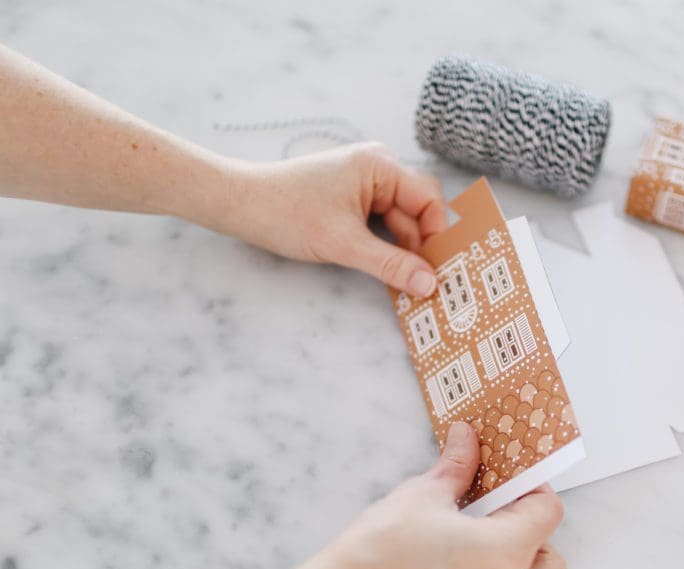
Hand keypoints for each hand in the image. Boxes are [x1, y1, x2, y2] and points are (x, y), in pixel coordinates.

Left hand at [216, 142, 446, 296]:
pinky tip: (391, 272)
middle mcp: (378, 169)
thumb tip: (430, 285)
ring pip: (400, 222)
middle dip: (421, 247)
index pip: (429, 199)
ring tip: (411, 284)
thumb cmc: (287, 213)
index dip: (438, 234)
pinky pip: (382, 225)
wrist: (239, 206)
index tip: (441, 269)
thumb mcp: (344, 244)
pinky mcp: (352, 201)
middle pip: (417, 212)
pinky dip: (387, 248)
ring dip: (403, 252)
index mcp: (380, 165)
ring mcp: (365, 184)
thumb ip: (392, 265)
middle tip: (430, 285)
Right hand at [271, 422, 566, 568]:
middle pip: (549, 553)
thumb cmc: (379, 556)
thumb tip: (466, 440)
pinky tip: (455, 553)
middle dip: (532, 525)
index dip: (531, 485)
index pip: (548, 511)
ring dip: (516, 552)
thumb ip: (456, 466)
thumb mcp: (422, 495)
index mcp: (507, 552)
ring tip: (473, 528)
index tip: (507, 473)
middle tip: (496, 503)